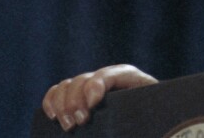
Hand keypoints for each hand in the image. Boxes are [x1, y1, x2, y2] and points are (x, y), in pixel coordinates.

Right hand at [42, 64, 157, 131]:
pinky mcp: (78, 95)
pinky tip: (52, 116)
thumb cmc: (152, 118)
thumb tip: (124, 128)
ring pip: (68, 85)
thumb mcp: (149, 115)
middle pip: (83, 80)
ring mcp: (91, 84)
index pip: (108, 75)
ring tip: (67, 126)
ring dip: (62, 105)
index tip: (92, 106)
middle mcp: (108, 78)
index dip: (96, 87)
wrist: (150, 116)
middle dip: (76, 102)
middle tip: (78, 123)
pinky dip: (51, 101)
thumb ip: (138, 116)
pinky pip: (58, 91)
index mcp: (131, 78)